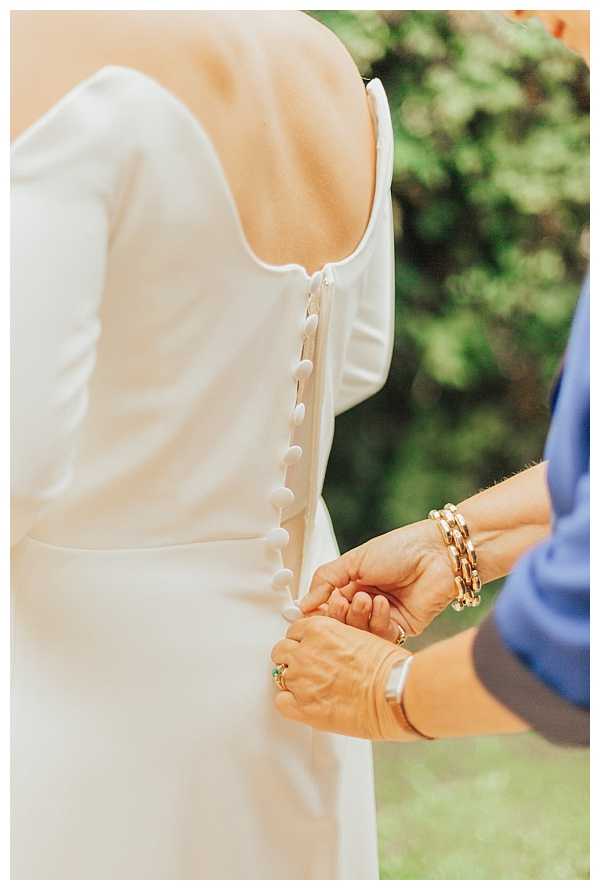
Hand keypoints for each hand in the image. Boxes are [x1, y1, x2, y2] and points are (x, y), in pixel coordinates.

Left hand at [271, 616, 416, 739]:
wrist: (394, 692)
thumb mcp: (361, 636)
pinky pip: (281, 702)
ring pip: (280, 675)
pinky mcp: (303, 706)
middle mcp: (305, 651)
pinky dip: (290, 703)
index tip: (307, 648)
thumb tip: (333, 649)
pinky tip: (305, 704)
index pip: (295, 630)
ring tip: (312, 688)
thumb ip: (338, 639)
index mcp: (319, 629)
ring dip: (294, 681)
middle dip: (293, 658)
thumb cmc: (388, 667)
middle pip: (282, 650)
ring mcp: (301, 679)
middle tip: (307, 668)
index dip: (302, 641)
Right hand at [300, 520, 453, 640]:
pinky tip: (382, 604)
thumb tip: (304, 603)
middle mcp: (368, 602)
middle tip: (341, 602)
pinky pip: (381, 636)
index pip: (329, 606)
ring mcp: (385, 616)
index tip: (311, 612)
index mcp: (354, 584)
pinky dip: (378, 621)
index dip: (321, 610)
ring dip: (358, 617)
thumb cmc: (400, 548)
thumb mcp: (354, 560)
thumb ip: (326, 579)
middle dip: (339, 615)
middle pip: (343, 623)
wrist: (437, 553)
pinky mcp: (402, 628)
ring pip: (360, 632)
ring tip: (365, 599)